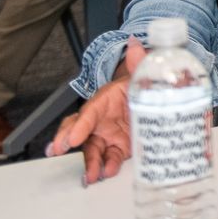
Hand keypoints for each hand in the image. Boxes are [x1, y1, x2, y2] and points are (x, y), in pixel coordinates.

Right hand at [47, 38, 145, 183]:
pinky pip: (110, 157)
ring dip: (90, 161)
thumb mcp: (145, 73)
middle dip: (67, 142)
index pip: (89, 111)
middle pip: (79, 131)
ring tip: (91, 174)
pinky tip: (107, 172)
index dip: (79, 125)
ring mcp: (109, 133)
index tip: (71, 138)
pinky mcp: (120, 147)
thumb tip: (136, 44)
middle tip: (59, 151)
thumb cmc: (145, 84)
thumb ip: (140, 62)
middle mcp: (102, 118)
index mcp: (106, 98)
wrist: (157, 97)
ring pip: (92, 148)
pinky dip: (107, 166)